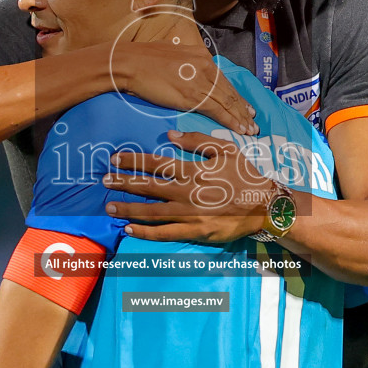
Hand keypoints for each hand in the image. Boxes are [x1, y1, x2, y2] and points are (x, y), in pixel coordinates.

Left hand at [104, 131, 274, 242]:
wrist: (264, 206)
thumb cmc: (245, 176)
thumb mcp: (225, 150)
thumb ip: (197, 140)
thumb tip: (171, 134)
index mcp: (192, 170)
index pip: (155, 163)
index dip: (132, 160)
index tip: (114, 158)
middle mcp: (186, 191)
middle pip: (147, 187)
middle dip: (123, 183)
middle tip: (104, 181)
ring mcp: (188, 213)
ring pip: (150, 211)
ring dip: (127, 208)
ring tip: (109, 206)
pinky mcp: (193, 231)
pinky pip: (163, 233)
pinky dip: (144, 231)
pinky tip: (129, 229)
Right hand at [112, 43, 257, 135]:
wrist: (129, 63)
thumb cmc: (143, 59)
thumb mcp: (172, 53)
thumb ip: (186, 63)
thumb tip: (189, 71)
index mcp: (201, 56)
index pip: (223, 80)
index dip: (236, 95)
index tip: (244, 106)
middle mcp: (206, 66)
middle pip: (229, 91)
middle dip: (242, 108)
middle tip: (253, 121)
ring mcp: (200, 81)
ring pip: (227, 102)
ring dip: (240, 118)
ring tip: (250, 129)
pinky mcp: (193, 96)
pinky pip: (218, 110)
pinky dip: (230, 121)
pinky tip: (239, 129)